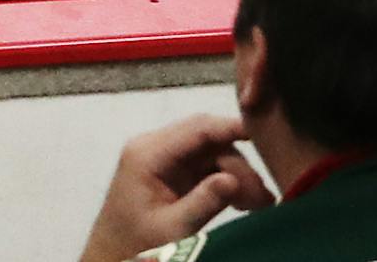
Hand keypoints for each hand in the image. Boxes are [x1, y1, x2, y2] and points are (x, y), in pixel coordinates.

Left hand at [78, 115, 273, 261]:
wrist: (112, 254)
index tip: (264, 134)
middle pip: (209, 141)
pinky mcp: (172, 172)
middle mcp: (155, 147)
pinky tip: (243, 204)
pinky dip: (227, 182)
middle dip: (240, 167)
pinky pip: (206, 167)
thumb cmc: (137, 242)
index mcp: (148, 152)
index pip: (197, 128)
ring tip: (259, 207)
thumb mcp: (173, 227)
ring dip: (237, 176)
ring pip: (212, 154)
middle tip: (264, 201)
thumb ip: (203, 202)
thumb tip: (233, 179)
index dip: (231, 127)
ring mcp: (164, 159)